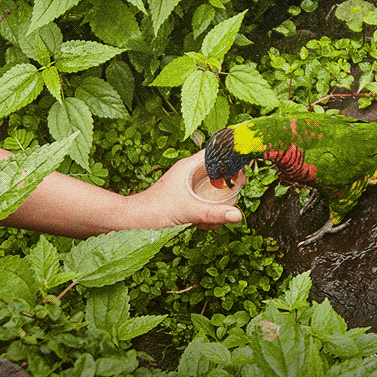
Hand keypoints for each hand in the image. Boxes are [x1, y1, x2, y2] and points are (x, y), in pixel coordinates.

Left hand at [126, 150, 242, 229]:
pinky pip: (205, 200)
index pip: (217, 151)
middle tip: (231, 199)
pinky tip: (202, 226)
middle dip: (228, 187)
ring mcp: (188, 185)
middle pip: (220, 171)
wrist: (133, 220)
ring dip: (217, 204)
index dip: (233, 156)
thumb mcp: (188, 212)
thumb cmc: (154, 210)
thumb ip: (214, 213)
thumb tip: (238, 215)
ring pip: (213, 189)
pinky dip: (208, 212)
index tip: (244, 169)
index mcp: (189, 166)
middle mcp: (189, 172)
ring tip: (211, 219)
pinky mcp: (185, 198)